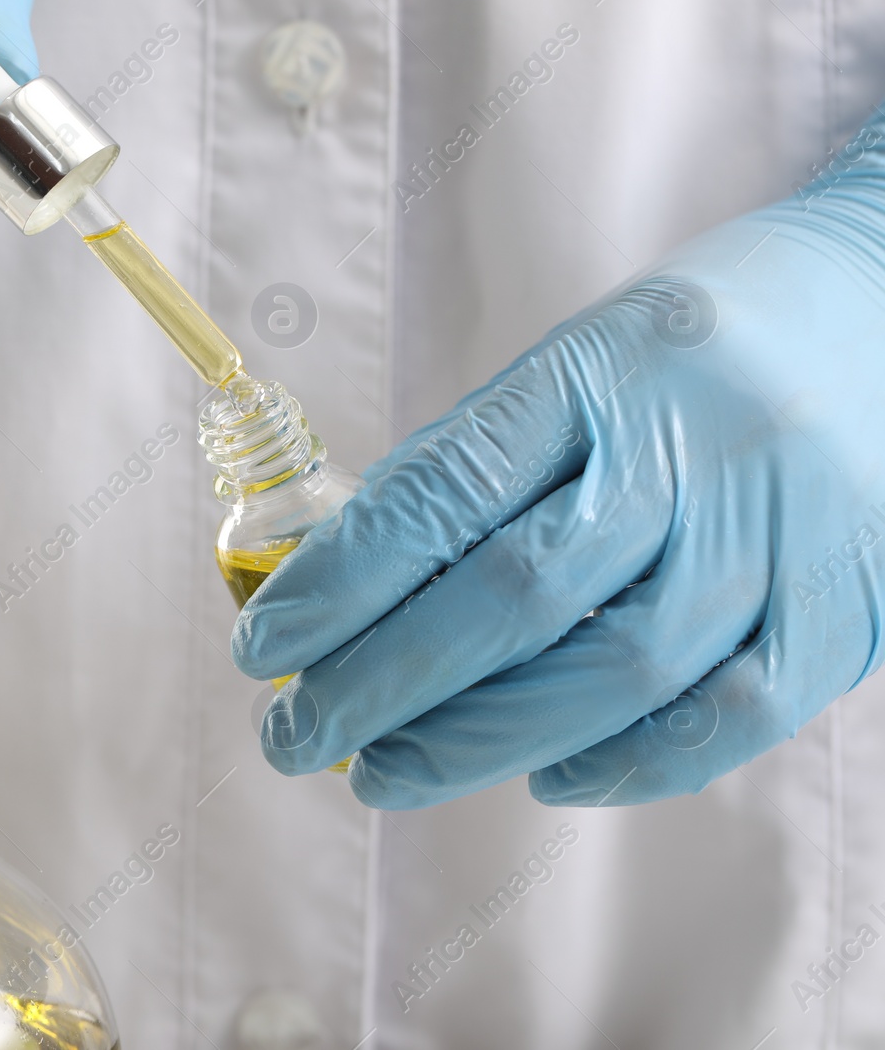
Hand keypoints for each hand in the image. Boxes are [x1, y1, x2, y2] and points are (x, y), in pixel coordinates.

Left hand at [232, 107, 884, 808]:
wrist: (878, 311)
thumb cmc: (685, 353)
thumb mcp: (571, 365)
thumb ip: (473, 468)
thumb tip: (342, 588)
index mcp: (602, 368)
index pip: (447, 491)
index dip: (342, 583)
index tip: (264, 647)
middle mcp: (696, 445)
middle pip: (522, 595)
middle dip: (384, 684)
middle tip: (292, 736)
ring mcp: (782, 529)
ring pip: (620, 670)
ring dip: (479, 742)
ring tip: (382, 770)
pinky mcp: (849, 600)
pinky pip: (732, 714)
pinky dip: (626, 763)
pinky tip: (541, 776)